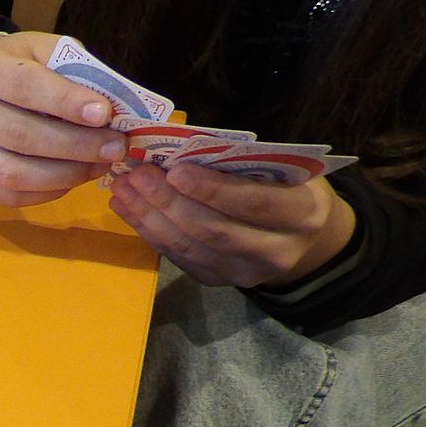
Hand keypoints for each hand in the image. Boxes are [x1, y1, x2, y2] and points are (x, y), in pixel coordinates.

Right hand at [0, 31, 125, 205]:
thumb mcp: (43, 50)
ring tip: (100, 166)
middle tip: (115, 148)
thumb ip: (72, 72)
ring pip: (13, 174)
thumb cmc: (16, 64)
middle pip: (21, 135)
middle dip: (75, 145)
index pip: (25, 87)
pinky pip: (9, 196)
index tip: (104, 113)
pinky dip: (47, 192)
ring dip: (65, 174)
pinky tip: (72, 179)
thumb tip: (109, 110)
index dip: (66, 102)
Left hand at [108, 161, 355, 287]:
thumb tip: (182, 146)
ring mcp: (243, 272)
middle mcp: (275, 251)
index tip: (175, 170)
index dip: (211, 189)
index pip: (252, 203)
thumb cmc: (289, 188)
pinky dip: (149, 231)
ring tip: (123, 189)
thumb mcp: (284, 169)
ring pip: (189, 246)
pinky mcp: (216, 280)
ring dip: (150, 216)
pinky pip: (177, 256)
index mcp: (301, 213)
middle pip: (213, 229)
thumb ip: (243, 163)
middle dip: (169, 201)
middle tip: (137, 174)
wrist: (302, 239)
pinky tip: (127, 208)